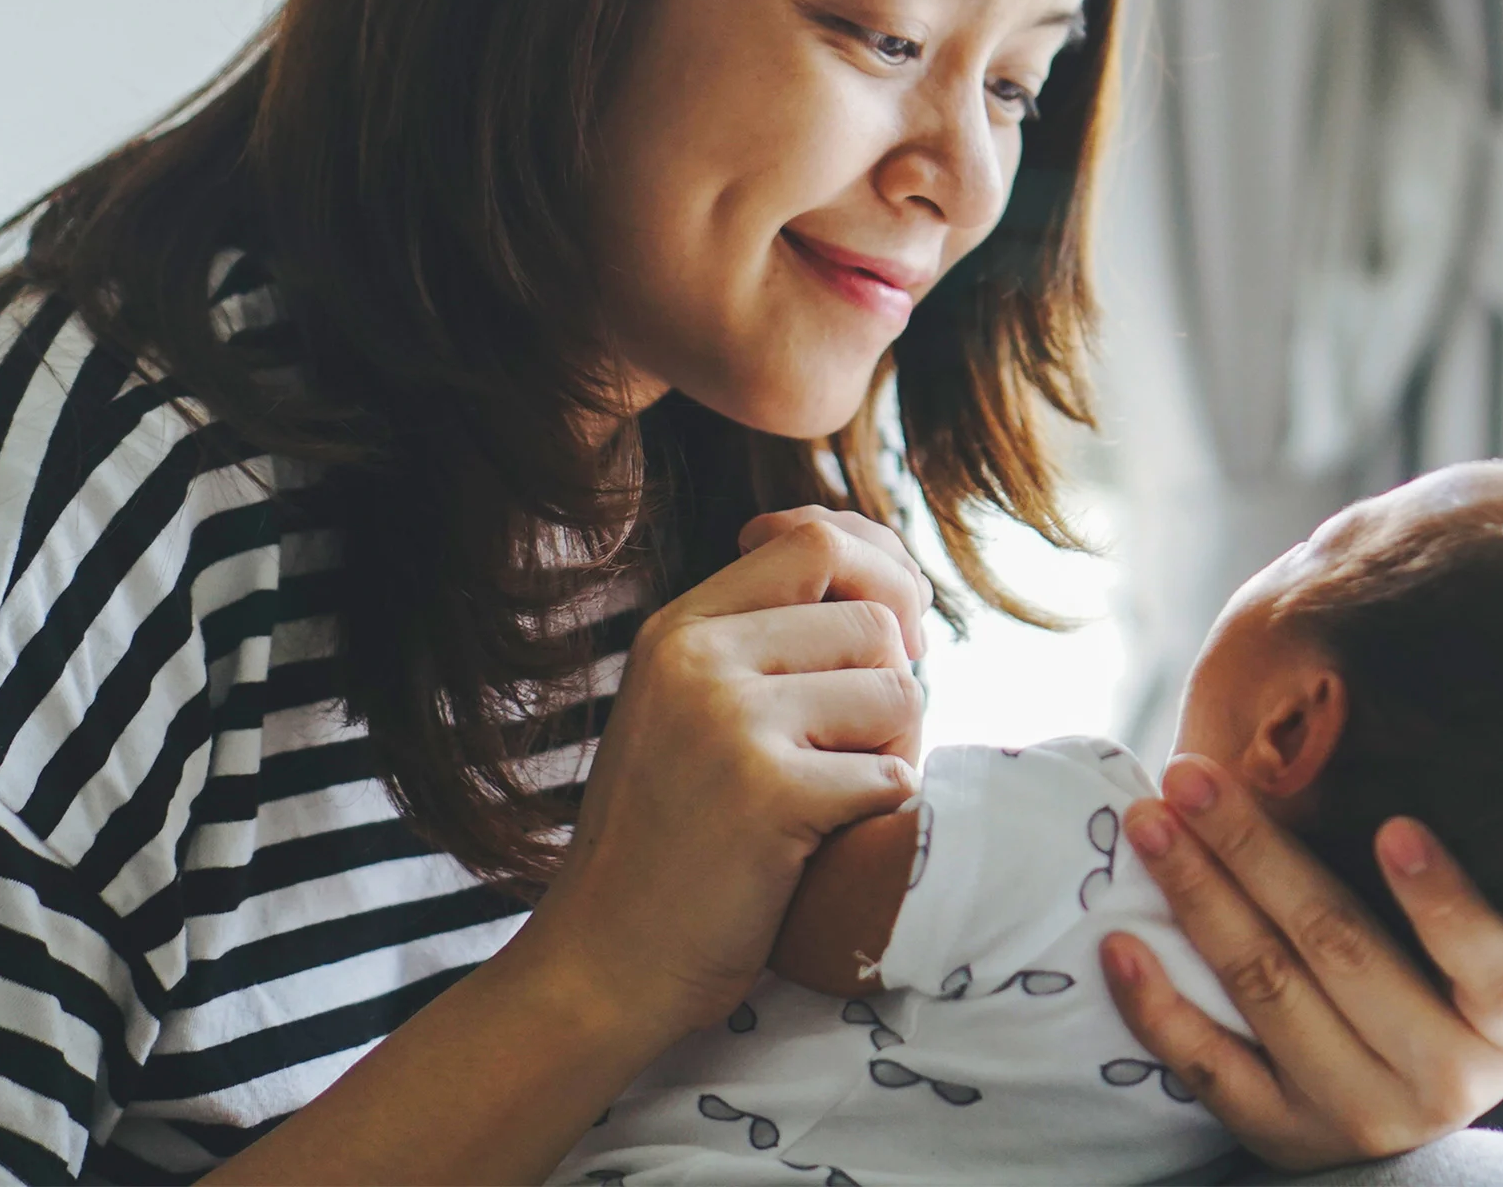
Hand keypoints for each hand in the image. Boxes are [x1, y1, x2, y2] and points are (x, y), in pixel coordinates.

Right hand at [516, 515, 932, 1039]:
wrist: (604, 965)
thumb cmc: (673, 847)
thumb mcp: (688, 714)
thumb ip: (763, 645)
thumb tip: (892, 586)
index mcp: (677, 630)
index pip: (813, 538)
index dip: (880, 575)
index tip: (889, 637)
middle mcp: (697, 660)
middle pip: (874, 620)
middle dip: (892, 688)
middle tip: (855, 752)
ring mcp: (728, 723)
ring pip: (898, 692)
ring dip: (894, 752)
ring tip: (833, 800)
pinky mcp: (767, 794)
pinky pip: (892, 775)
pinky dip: (880, 815)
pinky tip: (824, 845)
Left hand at [1099, 756, 1502, 1170]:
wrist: (1402, 1104)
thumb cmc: (1440, 987)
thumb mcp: (1470, 945)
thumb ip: (1425, 867)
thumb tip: (1326, 733)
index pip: (1494, 966)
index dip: (1443, 901)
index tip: (1394, 827)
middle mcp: (1446, 1079)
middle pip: (1342, 950)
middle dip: (1256, 852)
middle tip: (1192, 778)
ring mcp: (1361, 1113)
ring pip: (1269, 992)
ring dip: (1199, 899)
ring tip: (1151, 825)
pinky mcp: (1286, 1136)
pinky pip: (1212, 1070)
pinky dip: (1158, 1007)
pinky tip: (1120, 945)